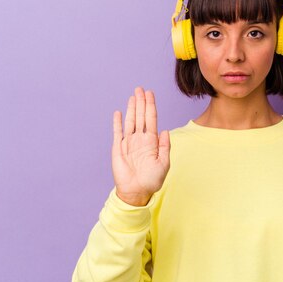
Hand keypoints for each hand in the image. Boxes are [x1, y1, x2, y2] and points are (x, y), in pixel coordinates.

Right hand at [111, 87, 169, 205]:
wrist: (136, 192)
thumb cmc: (152, 180)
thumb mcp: (164, 164)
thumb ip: (165, 147)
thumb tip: (165, 130)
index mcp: (152, 142)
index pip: (151, 119)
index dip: (151, 106)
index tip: (150, 94)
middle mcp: (140, 139)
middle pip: (141, 116)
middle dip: (141, 102)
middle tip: (140, 89)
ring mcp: (129, 142)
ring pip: (130, 121)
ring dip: (131, 108)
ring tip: (133, 96)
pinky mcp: (118, 148)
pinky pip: (117, 132)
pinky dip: (117, 122)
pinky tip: (118, 112)